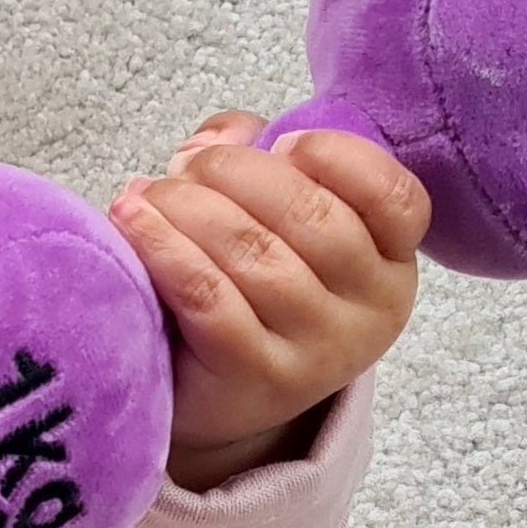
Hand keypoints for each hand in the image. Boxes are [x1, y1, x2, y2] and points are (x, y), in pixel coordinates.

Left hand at [108, 112, 430, 492]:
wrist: (217, 395)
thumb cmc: (247, 288)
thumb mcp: (268, 219)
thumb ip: (255, 156)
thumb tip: (226, 132)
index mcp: (390, 262)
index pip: (394, 197)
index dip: (335, 156)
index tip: (281, 146)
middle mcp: (371, 310)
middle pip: (311, 216)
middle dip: (233, 173)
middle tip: (184, 168)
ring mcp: (320, 351)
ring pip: (254, 253)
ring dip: (187, 207)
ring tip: (145, 196)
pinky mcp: (259, 378)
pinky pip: (209, 297)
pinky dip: (164, 248)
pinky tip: (132, 223)